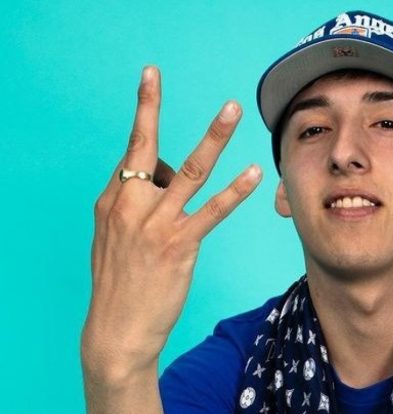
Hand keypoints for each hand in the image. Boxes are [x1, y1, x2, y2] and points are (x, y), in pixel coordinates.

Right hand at [81, 66, 261, 380]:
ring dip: (212, 137)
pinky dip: (234, 190)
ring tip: (231, 110)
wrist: (118, 330)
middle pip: (144, 148)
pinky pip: (212, 210)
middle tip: (153, 74)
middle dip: (149, 108)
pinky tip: (251, 172)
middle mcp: (128, 207)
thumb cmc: (122, 282)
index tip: (148, 83)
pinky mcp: (179, 245)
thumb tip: (168, 172)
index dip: (143, 119)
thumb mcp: (116, 237)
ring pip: (188, 171)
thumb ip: (138, 202)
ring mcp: (155, 225)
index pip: (130, 154)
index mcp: (112, 202)